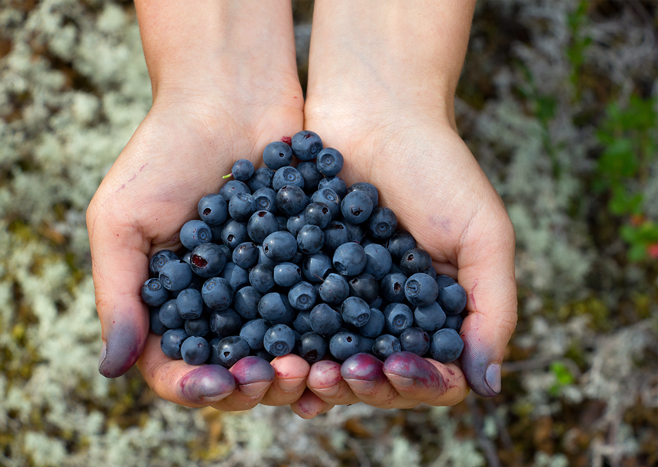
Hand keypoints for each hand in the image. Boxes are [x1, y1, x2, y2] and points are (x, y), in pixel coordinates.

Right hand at [86, 0, 310, 409]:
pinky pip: (319, 312)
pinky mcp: (306, 265)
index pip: (175, 366)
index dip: (195, 385)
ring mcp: (265, 288)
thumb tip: (112, 370)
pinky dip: (330, 336)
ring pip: (280, 351)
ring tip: (312, 366)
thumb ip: (118, 294)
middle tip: (275, 375)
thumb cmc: (164, 152)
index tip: (217, 382)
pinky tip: (344, 347)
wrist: (230, 94)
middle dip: (254, 385)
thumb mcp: (121, 219)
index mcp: (168, 304)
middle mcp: (218, 305)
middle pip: (234, 370)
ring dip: (295, 370)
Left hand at [290, 0, 516, 417]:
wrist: (374, 109)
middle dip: (360, 385)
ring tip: (303, 372)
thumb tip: (490, 387)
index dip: (415, 382)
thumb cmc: (438, 168)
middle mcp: (390, 315)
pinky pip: (291, 322)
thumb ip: (494, 308)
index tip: (393, 368)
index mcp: (437, 313)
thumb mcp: (483, 234)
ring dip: (319, 374)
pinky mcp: (302, 278)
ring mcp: (343, 299)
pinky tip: (272, 357)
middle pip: (378, 376)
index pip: (433, 374)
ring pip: (332, 358)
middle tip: (336, 375)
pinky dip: (283, 345)